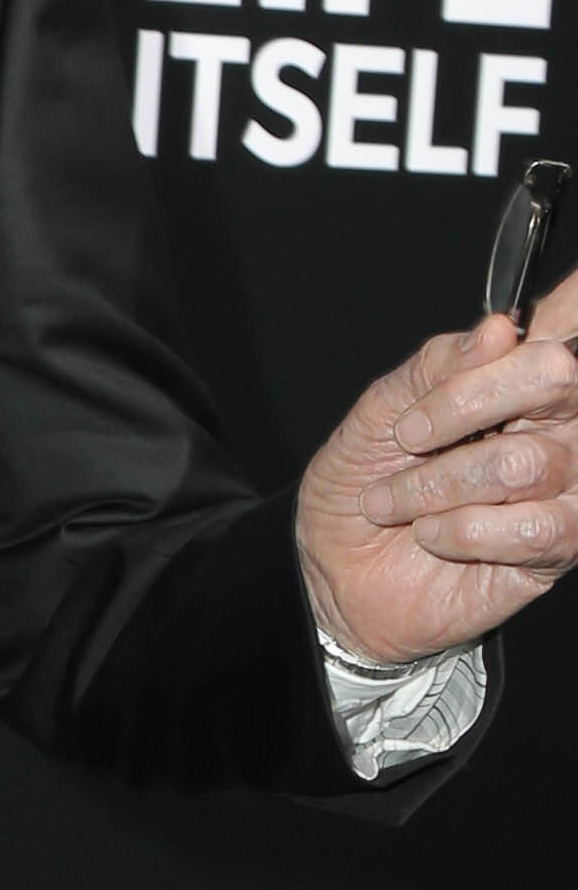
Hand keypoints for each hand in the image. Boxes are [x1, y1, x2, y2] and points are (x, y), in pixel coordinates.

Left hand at [295, 294, 577, 665]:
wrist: (335, 570)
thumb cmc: (361, 484)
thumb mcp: (377, 414)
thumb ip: (434, 367)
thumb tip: (497, 331)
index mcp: (514, 376)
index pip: (562, 324)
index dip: (547, 319)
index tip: (488, 343)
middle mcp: (553, 423)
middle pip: (557, 377)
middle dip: (465, 402)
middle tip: (408, 436)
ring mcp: (562, 485)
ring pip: (527, 463)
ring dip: (439, 485)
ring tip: (396, 501)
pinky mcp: (555, 547)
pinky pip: (534, 528)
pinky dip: (464, 531)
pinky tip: (432, 535)